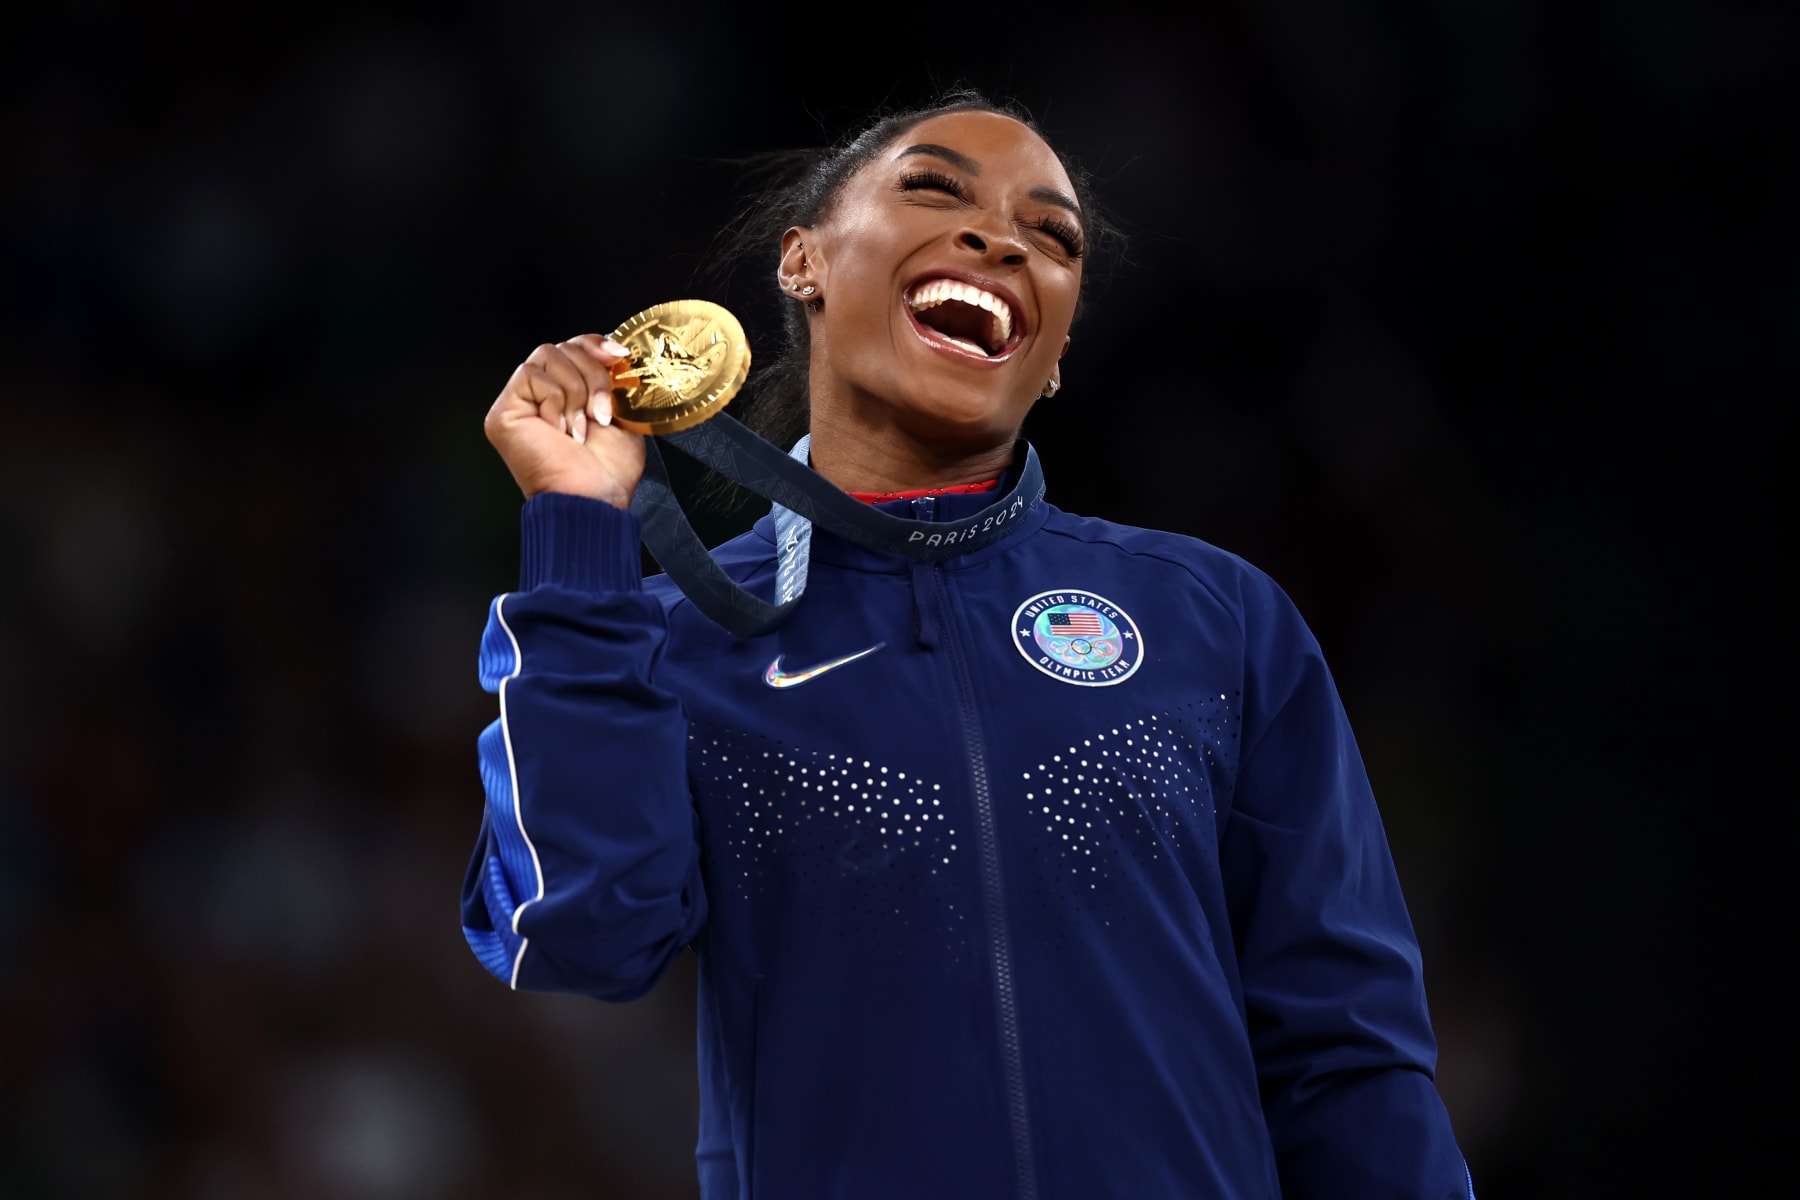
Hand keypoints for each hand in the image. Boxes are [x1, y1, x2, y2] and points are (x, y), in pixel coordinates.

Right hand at [483, 335, 645, 508]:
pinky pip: (530, 374)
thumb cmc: (608, 470)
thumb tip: (615, 349)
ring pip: (548, 355)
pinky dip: (555, 400)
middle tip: (602, 412)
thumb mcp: (622, 413)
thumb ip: (612, 380)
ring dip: (576, 391)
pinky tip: (559, 430)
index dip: (595, 344)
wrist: (594, 497)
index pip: (573, 347)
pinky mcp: (504, 410)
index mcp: (567, 394)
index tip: (620, 356)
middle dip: (593, 374)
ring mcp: (519, 401)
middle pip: (563, 347)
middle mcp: (540, 395)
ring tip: (581, 427)